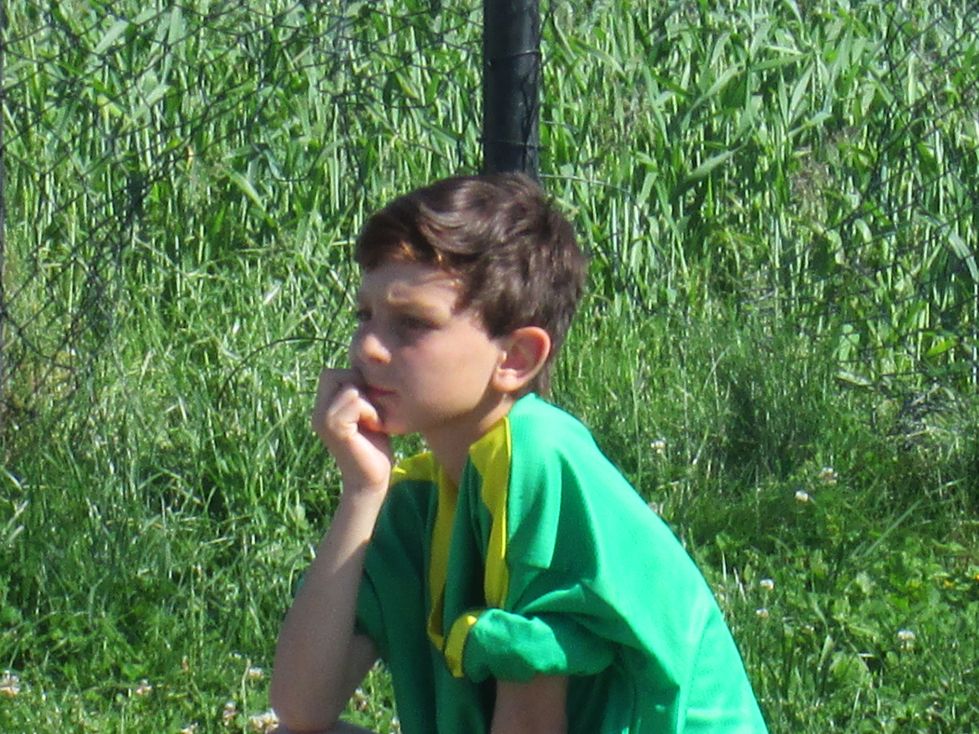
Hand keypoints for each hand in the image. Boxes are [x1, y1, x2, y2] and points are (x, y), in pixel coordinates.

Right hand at [312, 368, 392, 492]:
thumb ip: (361, 393)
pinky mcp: (334, 428)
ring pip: (349, 387)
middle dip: (359, 386)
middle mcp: (317, 412)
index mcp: (323, 408)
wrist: (372, 481)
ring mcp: (322, 420)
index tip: (370, 403)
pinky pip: (355, 401)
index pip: (332, 373)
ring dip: (368, 400)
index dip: (355, 380)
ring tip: (374, 419)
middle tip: (372, 410)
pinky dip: (370, 411)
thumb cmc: (375, 448)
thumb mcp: (369, 414)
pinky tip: (375, 426)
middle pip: (335, 374)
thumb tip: (369, 366)